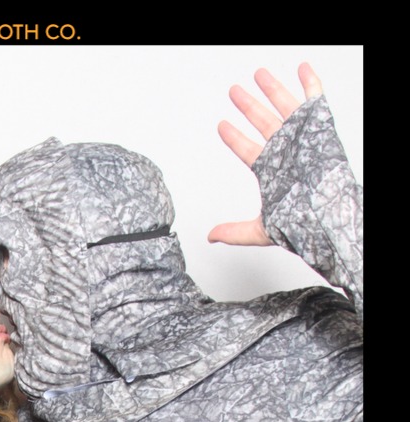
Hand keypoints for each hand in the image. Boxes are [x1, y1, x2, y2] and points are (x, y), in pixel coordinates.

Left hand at [208, 63, 323, 247]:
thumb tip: (211, 236)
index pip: (246, 149)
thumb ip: (234, 231)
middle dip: (248, 106)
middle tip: (234, 91)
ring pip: (283, 105)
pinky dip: (310, 82)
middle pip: (262, 122)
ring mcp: (300, 135)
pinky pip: (315, 98)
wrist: (326, 213)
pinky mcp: (319, 125)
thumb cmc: (300, 223)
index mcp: (271, 169)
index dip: (234, 137)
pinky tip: (303, 68)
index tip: (221, 126)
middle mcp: (284, 149)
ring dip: (271, 89)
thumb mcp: (259, 230)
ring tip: (258, 74)